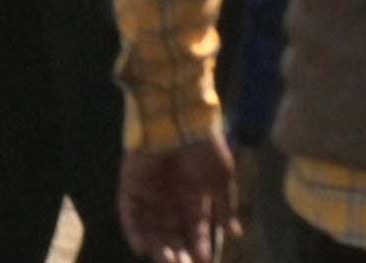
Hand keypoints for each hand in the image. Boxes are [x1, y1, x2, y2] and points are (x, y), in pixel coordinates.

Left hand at [121, 134, 241, 262]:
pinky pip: (130, 213)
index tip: (203, 262)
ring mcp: (151, 193)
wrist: (179, 117)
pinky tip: (142, 247)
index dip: (200, 247)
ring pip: (152, 228)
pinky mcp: (131, 185)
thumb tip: (235, 233)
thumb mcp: (222, 178)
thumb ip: (226, 206)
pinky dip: (134, 231)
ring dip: (158, 246)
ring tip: (167, 260)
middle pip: (173, 234)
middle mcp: (172, 199)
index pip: (196, 231)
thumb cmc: (204, 147)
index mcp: (194, 198)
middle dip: (178, 252)